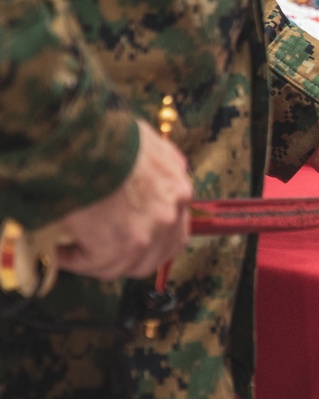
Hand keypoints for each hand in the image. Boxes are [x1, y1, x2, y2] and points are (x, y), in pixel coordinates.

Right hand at [56, 120, 192, 278]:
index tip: (126, 241)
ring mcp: (149, 232)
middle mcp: (171, 213)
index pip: (174, 231)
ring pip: (126, 265)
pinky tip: (59, 252)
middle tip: (98, 255)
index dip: (149, 240)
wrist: (82, 138)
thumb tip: (157, 173)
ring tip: (71, 253)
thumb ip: (159, 163)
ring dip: (98, 262)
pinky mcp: (123, 245)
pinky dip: (75, 261)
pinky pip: (96, 264)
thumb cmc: (105, 133)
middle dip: (127, 259)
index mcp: (178, 188)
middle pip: (155, 255)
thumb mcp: (148, 142)